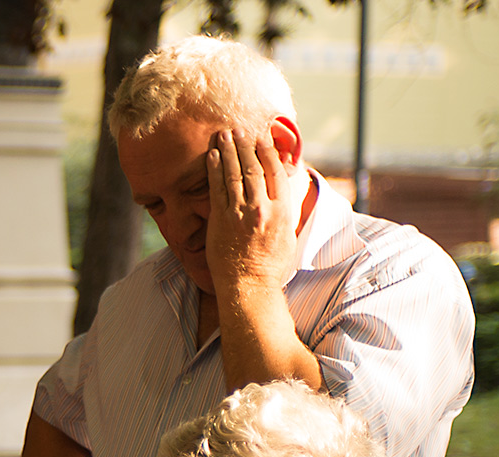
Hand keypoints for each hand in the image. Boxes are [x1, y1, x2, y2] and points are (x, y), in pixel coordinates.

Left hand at [206, 128, 299, 296]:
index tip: (261, 136)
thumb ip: (284, 210)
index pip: (276, 172)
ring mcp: (241, 213)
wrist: (250, 287)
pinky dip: (214, 169)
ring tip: (223, 133)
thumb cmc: (270, 266)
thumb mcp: (287, 235)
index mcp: (283, 211)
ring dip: (228, 150)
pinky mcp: (220, 220)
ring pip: (234, 173)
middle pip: (254, 167)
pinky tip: (211, 155)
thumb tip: (282, 193)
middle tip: (239, 128)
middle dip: (246, 144)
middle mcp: (263, 208)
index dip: (268, 151)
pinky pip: (216, 188)